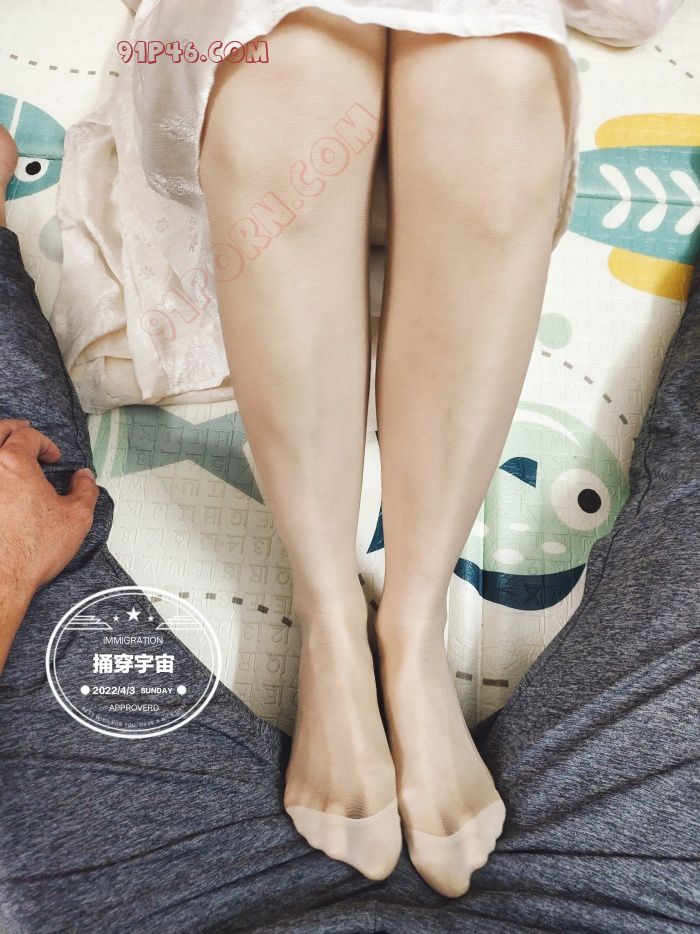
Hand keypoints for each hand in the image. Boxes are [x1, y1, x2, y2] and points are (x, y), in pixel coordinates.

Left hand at [0, 420, 98, 595]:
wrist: (1, 579)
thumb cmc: (30, 551)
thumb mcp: (77, 516)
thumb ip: (85, 489)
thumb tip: (84, 477)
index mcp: (13, 462)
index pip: (26, 436)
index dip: (44, 442)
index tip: (52, 457)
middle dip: (11, 429)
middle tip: (23, 433)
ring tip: (6, 452)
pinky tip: (1, 484)